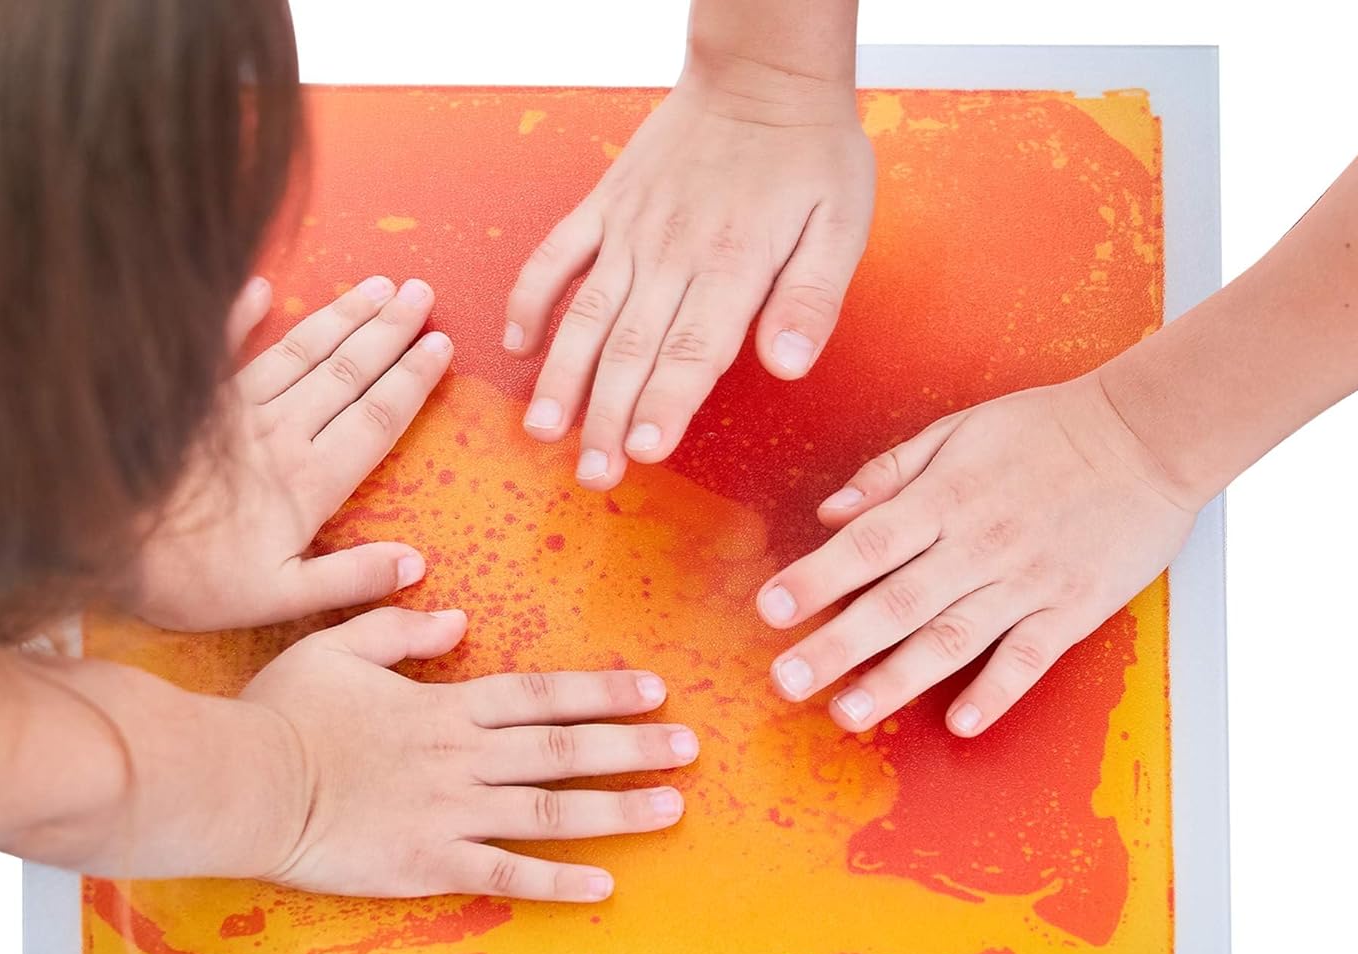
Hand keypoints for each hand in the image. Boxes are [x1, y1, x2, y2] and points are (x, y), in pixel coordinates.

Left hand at [134, 275, 451, 629]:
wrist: (100, 547)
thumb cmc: (191, 583)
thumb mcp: (280, 599)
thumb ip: (350, 579)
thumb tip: (416, 563)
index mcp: (309, 482)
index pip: (375, 420)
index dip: (412, 382)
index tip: (442, 344)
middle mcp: (279, 434)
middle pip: (346, 373)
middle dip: (389, 332)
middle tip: (423, 292)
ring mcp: (233, 412)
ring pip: (301, 353)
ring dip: (343, 317)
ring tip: (381, 286)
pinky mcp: (190, 402)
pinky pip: (221, 347)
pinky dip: (240, 313)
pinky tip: (263, 286)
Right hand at [242, 607, 697, 900]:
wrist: (245, 782)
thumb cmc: (284, 714)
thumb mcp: (338, 646)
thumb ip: (399, 627)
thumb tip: (455, 615)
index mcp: (445, 706)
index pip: (541, 695)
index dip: (602, 691)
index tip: (651, 690)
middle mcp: (463, 758)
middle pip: (564, 749)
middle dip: (633, 747)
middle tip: (688, 747)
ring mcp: (452, 812)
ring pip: (553, 810)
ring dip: (617, 809)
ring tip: (672, 808)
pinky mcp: (430, 863)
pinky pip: (507, 873)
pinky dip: (558, 882)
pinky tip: (604, 886)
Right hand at [504, 68, 873, 489]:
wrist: (763, 74)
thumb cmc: (809, 154)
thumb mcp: (841, 226)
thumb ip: (811, 301)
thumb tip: (787, 366)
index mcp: (732, 266)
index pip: (692, 352)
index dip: (664, 405)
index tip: (643, 452)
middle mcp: (672, 253)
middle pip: (631, 350)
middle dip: (607, 419)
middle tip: (593, 475)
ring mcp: (630, 230)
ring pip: (585, 314)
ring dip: (561, 377)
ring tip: (542, 430)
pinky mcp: (605, 206)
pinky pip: (555, 254)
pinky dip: (530, 299)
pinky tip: (516, 348)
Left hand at [754, 375, 1198, 735]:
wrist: (1150, 433)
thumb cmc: (1047, 430)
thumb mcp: (959, 430)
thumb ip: (889, 473)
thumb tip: (829, 515)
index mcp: (946, 497)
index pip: (868, 543)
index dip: (816, 577)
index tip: (770, 608)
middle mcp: (978, 543)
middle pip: (897, 602)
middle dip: (836, 645)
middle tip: (787, 680)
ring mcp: (1026, 580)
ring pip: (953, 638)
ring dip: (898, 680)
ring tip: (848, 713)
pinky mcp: (1072, 608)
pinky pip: (1029, 657)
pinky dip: (996, 691)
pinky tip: (959, 722)